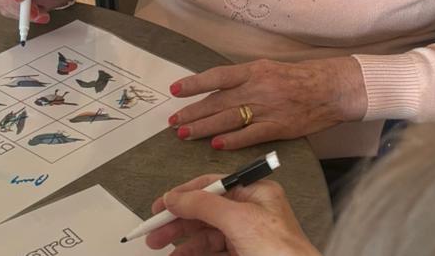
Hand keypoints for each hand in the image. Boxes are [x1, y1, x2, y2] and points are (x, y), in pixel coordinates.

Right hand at [144, 174, 318, 255]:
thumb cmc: (281, 250)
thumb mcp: (240, 220)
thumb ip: (205, 206)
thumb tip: (177, 197)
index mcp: (256, 192)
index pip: (213, 185)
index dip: (184, 194)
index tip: (160, 206)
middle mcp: (252, 211)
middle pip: (206, 210)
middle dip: (178, 221)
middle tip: (153, 232)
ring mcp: (248, 235)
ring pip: (207, 234)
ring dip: (183, 241)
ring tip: (160, 248)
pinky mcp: (244, 255)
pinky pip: (213, 251)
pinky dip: (195, 254)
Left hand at [167, 58, 367, 150]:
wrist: (331, 88)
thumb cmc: (301, 77)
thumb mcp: (269, 68)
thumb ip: (245, 78)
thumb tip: (218, 89)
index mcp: (254, 70)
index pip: (217, 76)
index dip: (194, 83)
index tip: (175, 90)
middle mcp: (257, 87)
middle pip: (217, 101)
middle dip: (192, 111)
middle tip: (172, 120)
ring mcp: (267, 108)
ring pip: (227, 118)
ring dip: (203, 127)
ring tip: (183, 133)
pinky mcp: (277, 127)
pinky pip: (249, 135)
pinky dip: (231, 140)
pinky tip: (215, 144)